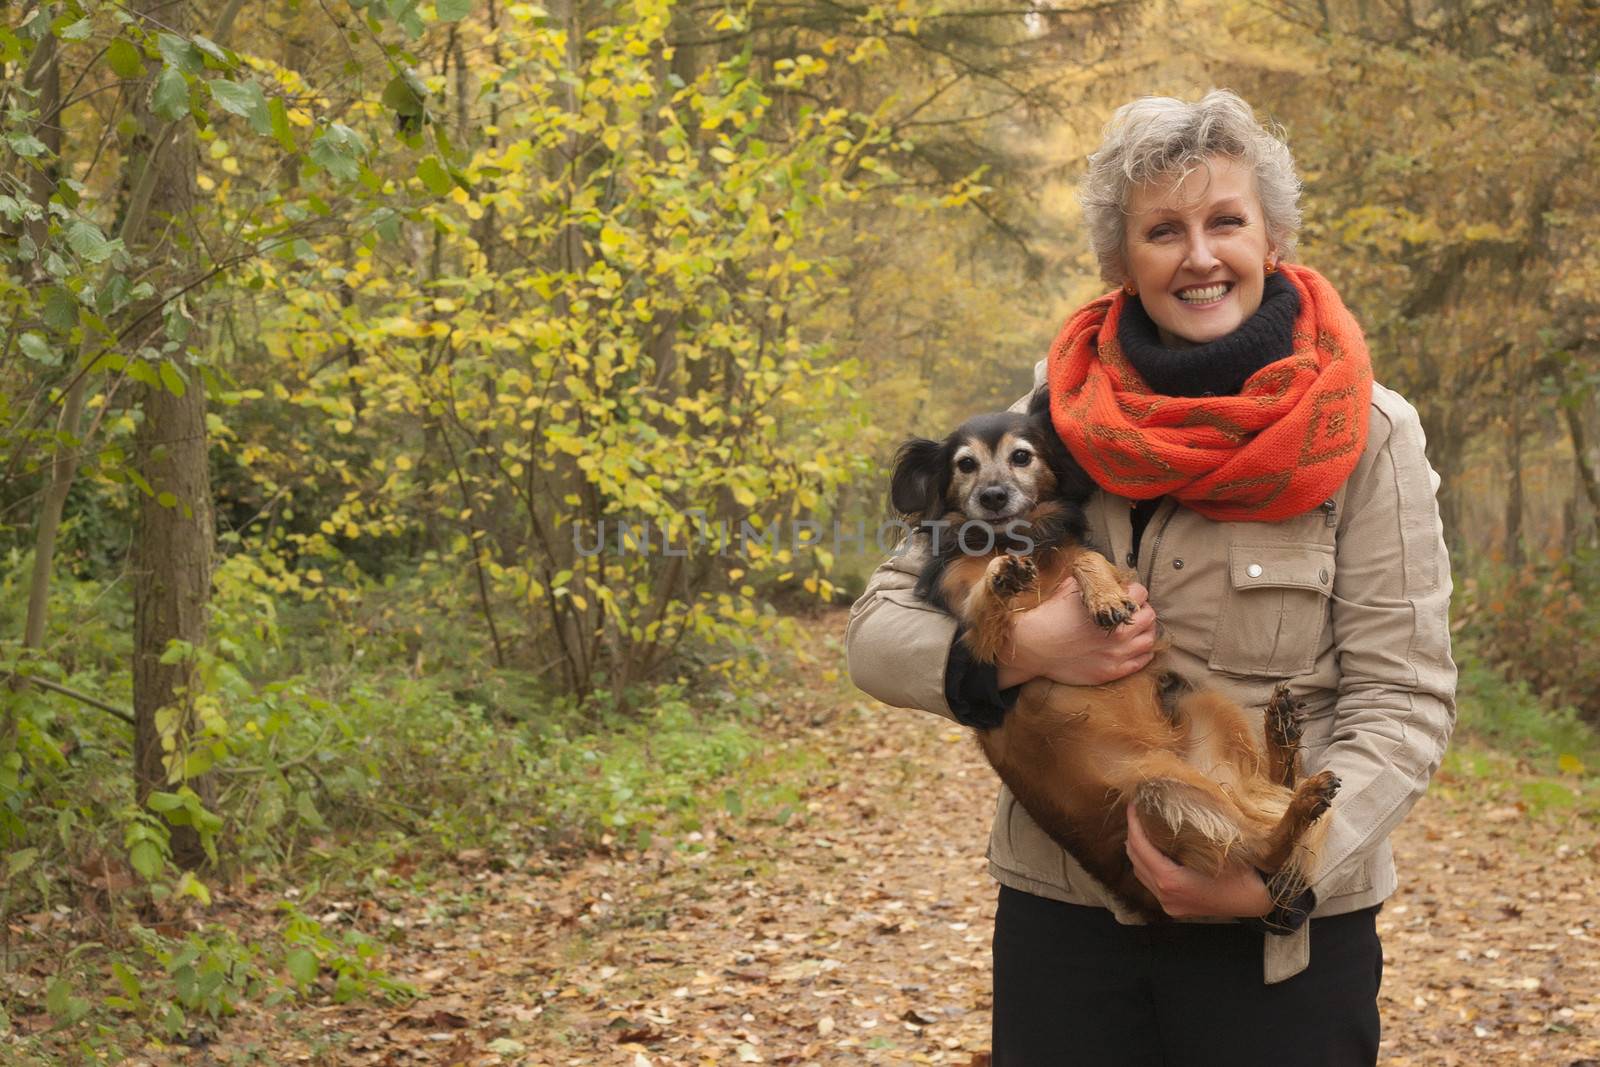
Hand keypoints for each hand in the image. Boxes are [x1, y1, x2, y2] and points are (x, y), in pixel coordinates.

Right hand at [994, 579, 1156, 687]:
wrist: (1033, 646)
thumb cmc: (1049, 616)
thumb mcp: (1069, 588)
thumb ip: (1092, 582)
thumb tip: (1102, 576)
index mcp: (1111, 609)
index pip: (1140, 593)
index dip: (1131, 591)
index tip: (1124, 594)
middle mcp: (1119, 632)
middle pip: (1149, 616)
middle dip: (1141, 610)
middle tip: (1130, 611)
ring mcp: (1117, 654)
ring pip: (1150, 639)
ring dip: (1144, 631)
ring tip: (1133, 629)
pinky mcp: (1112, 672)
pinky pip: (1142, 661)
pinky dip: (1142, 652)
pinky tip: (1133, 646)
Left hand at [1124, 803, 1271, 918]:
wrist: (1259, 901)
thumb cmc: (1241, 872)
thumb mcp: (1215, 847)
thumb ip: (1189, 833)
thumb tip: (1173, 804)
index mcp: (1170, 880)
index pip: (1140, 847)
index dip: (1133, 824)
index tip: (1133, 805)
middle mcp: (1164, 895)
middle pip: (1135, 860)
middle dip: (1133, 834)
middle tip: (1137, 813)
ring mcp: (1168, 904)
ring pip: (1141, 873)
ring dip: (1139, 850)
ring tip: (1143, 828)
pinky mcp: (1175, 907)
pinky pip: (1151, 883)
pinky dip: (1148, 865)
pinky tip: (1156, 851)